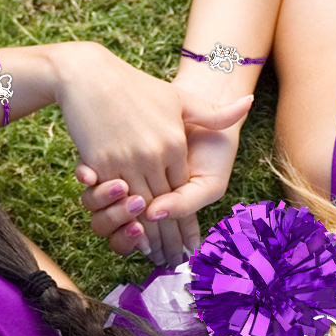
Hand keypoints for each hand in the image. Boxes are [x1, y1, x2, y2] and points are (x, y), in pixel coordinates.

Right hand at [58, 44, 250, 263]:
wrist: (87, 73)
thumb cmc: (134, 86)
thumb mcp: (178, 98)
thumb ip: (213, 112)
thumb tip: (248, 104)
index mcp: (174, 144)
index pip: (182, 191)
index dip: (185, 221)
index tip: (189, 245)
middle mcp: (153, 155)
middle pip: (164, 205)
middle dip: (170, 237)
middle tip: (175, 261)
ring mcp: (126, 160)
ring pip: (141, 207)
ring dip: (148, 235)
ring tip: (155, 255)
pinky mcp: (99, 162)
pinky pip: (114, 198)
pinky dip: (122, 217)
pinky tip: (130, 233)